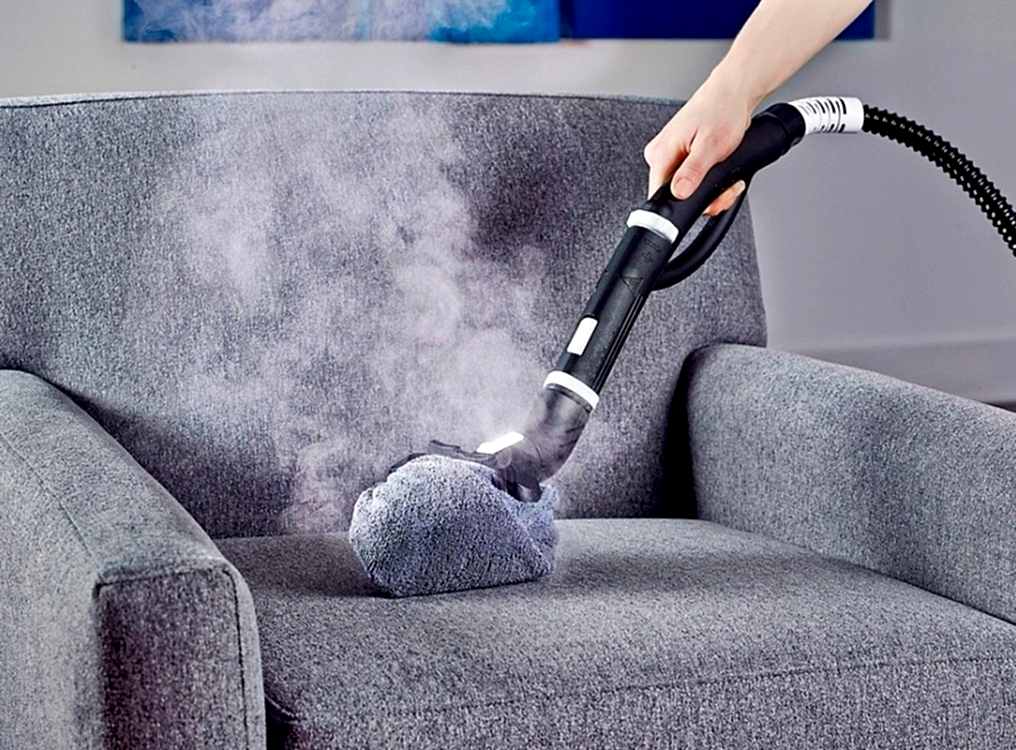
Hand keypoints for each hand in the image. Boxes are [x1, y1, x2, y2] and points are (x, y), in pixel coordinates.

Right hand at [643, 70, 760, 214]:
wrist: (732, 92)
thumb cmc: (722, 110)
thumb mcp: (711, 146)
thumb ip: (693, 172)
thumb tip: (679, 194)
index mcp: (661, 153)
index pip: (659, 196)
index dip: (683, 206)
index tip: (708, 202)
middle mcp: (660, 155)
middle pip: (674, 196)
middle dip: (704, 198)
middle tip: (726, 188)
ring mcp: (669, 155)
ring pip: (685, 189)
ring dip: (709, 190)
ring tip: (727, 178)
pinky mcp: (679, 155)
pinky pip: (689, 179)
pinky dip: (707, 181)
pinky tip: (719, 171)